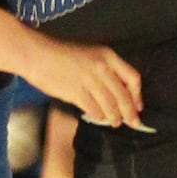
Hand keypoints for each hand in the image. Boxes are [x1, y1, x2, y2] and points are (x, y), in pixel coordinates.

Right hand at [22, 39, 143, 128]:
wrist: (38, 55)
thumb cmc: (62, 54)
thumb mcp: (89, 54)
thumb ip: (105, 70)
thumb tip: (117, 92)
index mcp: (107, 56)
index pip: (132, 78)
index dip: (137, 95)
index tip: (138, 106)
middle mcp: (102, 68)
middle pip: (123, 95)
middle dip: (130, 112)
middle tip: (133, 123)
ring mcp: (90, 81)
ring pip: (110, 105)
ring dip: (114, 117)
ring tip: (115, 123)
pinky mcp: (77, 92)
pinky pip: (94, 109)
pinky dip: (98, 116)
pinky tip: (98, 118)